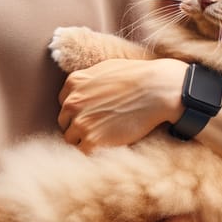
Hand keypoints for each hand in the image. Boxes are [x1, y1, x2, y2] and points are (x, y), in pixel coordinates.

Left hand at [58, 58, 186, 151]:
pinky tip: (107, 145)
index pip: (66, 103)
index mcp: (74, 82)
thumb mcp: (105, 68)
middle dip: (79, 125)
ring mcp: (80, 122)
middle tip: (100, 127)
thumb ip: (88, 81)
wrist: (155, 89)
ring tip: (105, 137)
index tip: (92, 113)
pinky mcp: (91, 141)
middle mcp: (72, 102)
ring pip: (71, 139)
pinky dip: (93, 151)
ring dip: (84, 139)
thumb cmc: (137, 76)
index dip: (79, 110)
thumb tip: (83, 92)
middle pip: (66, 122)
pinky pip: (82, 153)